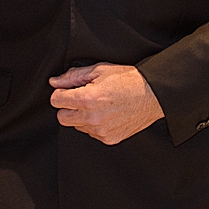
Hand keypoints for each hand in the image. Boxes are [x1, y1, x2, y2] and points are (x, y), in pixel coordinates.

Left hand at [49, 64, 163, 144]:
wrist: (153, 94)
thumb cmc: (129, 80)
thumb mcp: (100, 70)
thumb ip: (73, 76)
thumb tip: (55, 82)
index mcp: (88, 98)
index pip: (56, 101)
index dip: (61, 93)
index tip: (68, 90)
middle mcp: (92, 118)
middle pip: (62, 117)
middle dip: (67, 107)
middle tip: (81, 98)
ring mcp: (101, 131)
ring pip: (76, 126)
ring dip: (81, 117)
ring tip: (99, 105)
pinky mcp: (109, 139)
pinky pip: (91, 133)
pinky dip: (94, 125)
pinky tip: (107, 114)